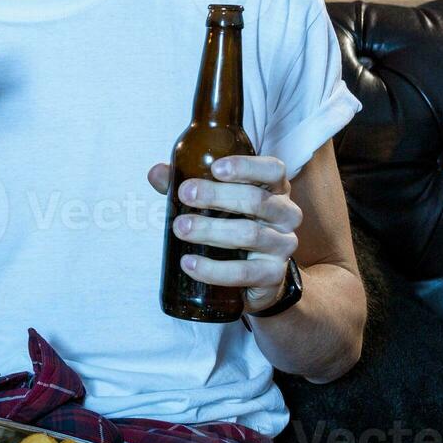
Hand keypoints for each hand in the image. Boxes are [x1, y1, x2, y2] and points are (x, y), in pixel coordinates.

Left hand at [147, 155, 301, 313]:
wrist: (257, 276)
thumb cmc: (235, 224)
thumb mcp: (216, 202)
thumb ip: (188, 185)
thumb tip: (156, 173)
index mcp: (274, 189)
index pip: (272, 170)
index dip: (246, 166)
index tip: (215, 168)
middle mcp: (286, 214)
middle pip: (256, 200)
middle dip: (217, 196)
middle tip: (185, 194)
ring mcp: (283, 245)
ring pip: (250, 234)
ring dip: (211, 230)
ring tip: (181, 228)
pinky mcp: (273, 274)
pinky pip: (245, 272)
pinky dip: (214, 269)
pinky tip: (190, 264)